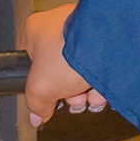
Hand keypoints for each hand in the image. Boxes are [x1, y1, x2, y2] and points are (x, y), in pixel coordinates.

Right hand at [24, 3, 107, 126]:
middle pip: (59, 70)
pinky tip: (104, 90)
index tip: (50, 97)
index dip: (41, 84)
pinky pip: (101, 63)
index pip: (31, 61)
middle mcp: (60, 25)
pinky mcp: (107, 37)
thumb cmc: (70, 53)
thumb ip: (36, 104)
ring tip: (93, 98)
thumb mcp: (40, 87)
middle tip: (75, 100)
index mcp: (36, 29)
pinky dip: (102, 80)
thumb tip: (38, 115)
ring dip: (86, 90)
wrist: (108, 44)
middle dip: (68, 92)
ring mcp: (85, 29)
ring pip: (82, 69)